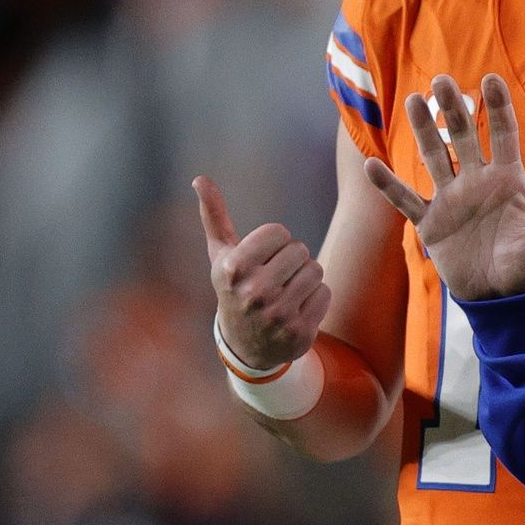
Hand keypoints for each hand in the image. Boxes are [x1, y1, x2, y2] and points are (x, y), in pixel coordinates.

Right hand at [194, 175, 330, 367]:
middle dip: (292, 259)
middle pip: (300, 250)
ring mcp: (277, 315)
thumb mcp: (221, 255)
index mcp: (232, 270)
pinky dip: (316, 298)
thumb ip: (213, 216)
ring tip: (287, 291)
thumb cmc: (235, 288)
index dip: (275, 242)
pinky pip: (325, 293)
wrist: (246, 345)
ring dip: (306, 277)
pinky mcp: (300, 333)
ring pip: (316, 270)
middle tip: (276, 277)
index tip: (262, 258)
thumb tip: (199, 178)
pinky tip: (297, 308)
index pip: (278, 232)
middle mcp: (253, 293)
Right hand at [364, 74, 524, 300]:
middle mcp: (477, 182)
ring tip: (413, 100)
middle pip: (464, 137)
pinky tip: (372, 166)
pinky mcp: (431, 223)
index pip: (504, 134)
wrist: (503, 297)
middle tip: (443, 80)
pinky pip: (406, 200)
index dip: (498, 107)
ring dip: (424, 131)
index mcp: (508, 179)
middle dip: (454, 109)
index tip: (490, 79)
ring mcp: (451, 200)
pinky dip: (389, 186)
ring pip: (434, 157)